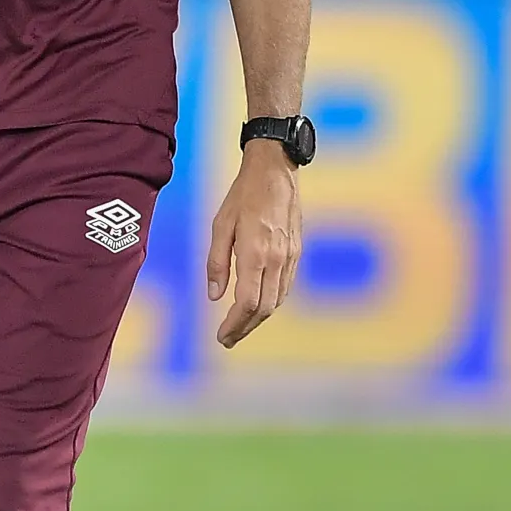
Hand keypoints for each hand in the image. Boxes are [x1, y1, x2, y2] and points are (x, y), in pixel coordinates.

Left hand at [206, 140, 300, 347]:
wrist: (276, 171)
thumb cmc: (242, 195)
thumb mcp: (220, 225)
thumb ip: (216, 262)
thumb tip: (214, 295)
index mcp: (255, 254)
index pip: (246, 303)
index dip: (233, 325)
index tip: (221, 337)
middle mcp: (276, 260)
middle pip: (263, 308)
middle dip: (244, 328)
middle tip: (227, 339)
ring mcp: (290, 257)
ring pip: (276, 300)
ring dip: (257, 318)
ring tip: (239, 326)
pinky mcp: (296, 252)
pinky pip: (285, 287)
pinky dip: (270, 302)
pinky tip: (257, 304)